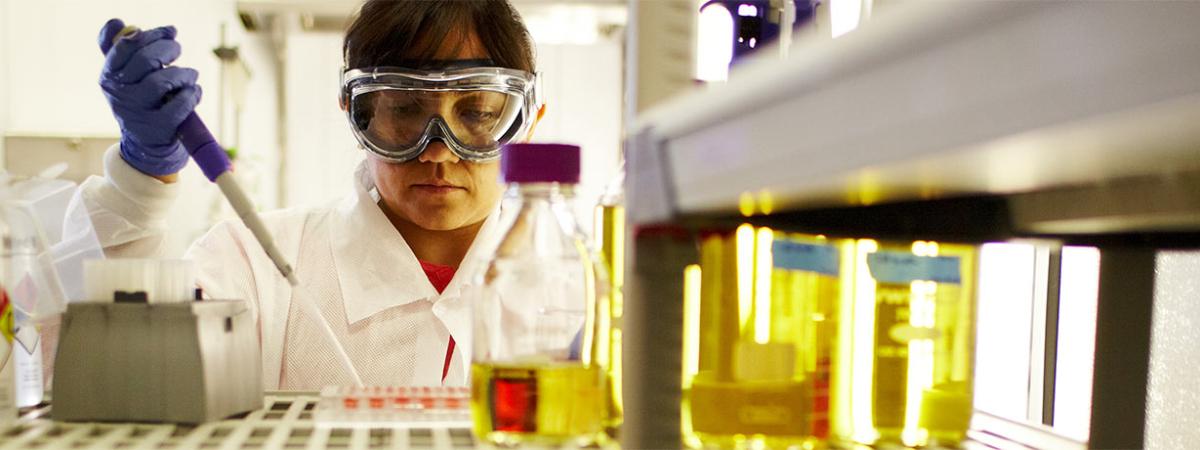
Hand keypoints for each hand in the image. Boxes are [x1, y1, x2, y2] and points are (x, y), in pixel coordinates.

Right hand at [97, 18, 200, 176]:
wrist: (145, 144)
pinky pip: (178, 105)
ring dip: (183, 74)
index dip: (151, 34)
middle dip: (169, 49)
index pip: (125, 46)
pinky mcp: (157, 127)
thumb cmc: (139, 102)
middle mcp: (118, 93)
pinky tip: (194, 92)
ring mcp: (136, 111)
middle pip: (145, 60)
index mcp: (109, 75)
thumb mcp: (123, 77)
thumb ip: (118, 48)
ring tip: (190, 76)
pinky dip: (191, 95)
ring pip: (162, 82)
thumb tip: (119, 23)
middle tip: (178, 50)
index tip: (170, 31)